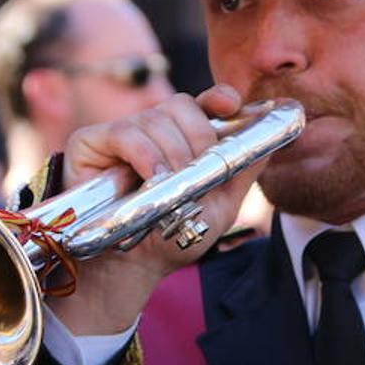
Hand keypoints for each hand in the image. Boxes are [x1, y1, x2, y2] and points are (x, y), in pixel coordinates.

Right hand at [48, 86, 264, 335]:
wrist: (131, 267)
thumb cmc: (171, 237)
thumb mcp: (218, 207)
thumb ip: (241, 173)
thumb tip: (273, 140)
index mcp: (182, 139)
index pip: (203, 103)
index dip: (219, 98)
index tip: (230, 105)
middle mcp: (152, 130)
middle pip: (181, 105)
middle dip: (197, 137)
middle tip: (196, 171)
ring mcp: (122, 133)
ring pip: (155, 118)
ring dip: (172, 153)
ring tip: (171, 186)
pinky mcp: (91, 142)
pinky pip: (124, 132)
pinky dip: (145, 154)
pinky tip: (152, 178)